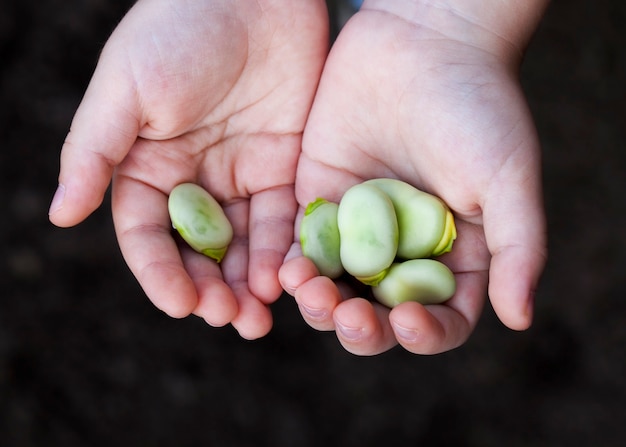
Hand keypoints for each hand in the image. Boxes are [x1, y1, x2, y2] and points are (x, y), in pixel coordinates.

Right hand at [49, 0, 327, 338]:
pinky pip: (287, 218)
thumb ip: (95, 151)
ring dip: (251, 282)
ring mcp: (242, 176)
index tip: (179, 304)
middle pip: (200, 249)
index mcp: (148, 167)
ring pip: (245, 244)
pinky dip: (286, 249)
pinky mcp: (286, 167)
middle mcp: (195, 180)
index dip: (161, 272)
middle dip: (212, 288)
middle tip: (229, 320)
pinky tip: (289, 275)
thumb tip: (60, 215)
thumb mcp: (127, 88)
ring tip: (258, 315)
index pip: (147, 234)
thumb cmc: (179, 29)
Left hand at [279, 4, 546, 354]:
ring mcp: (359, 229)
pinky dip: (293, 264)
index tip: (407, 320)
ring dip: (318, 304)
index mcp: (453, 255)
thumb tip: (519, 317)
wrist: (423, 39)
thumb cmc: (478, 105)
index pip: (442, 318)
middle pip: (379, 313)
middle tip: (346, 316)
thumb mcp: (507, 177)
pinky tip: (285, 270)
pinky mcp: (321, 200)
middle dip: (360, 327)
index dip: (425, 333)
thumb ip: (517, 248)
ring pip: (334, 287)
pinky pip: (302, 245)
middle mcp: (403, 250)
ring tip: (308, 292)